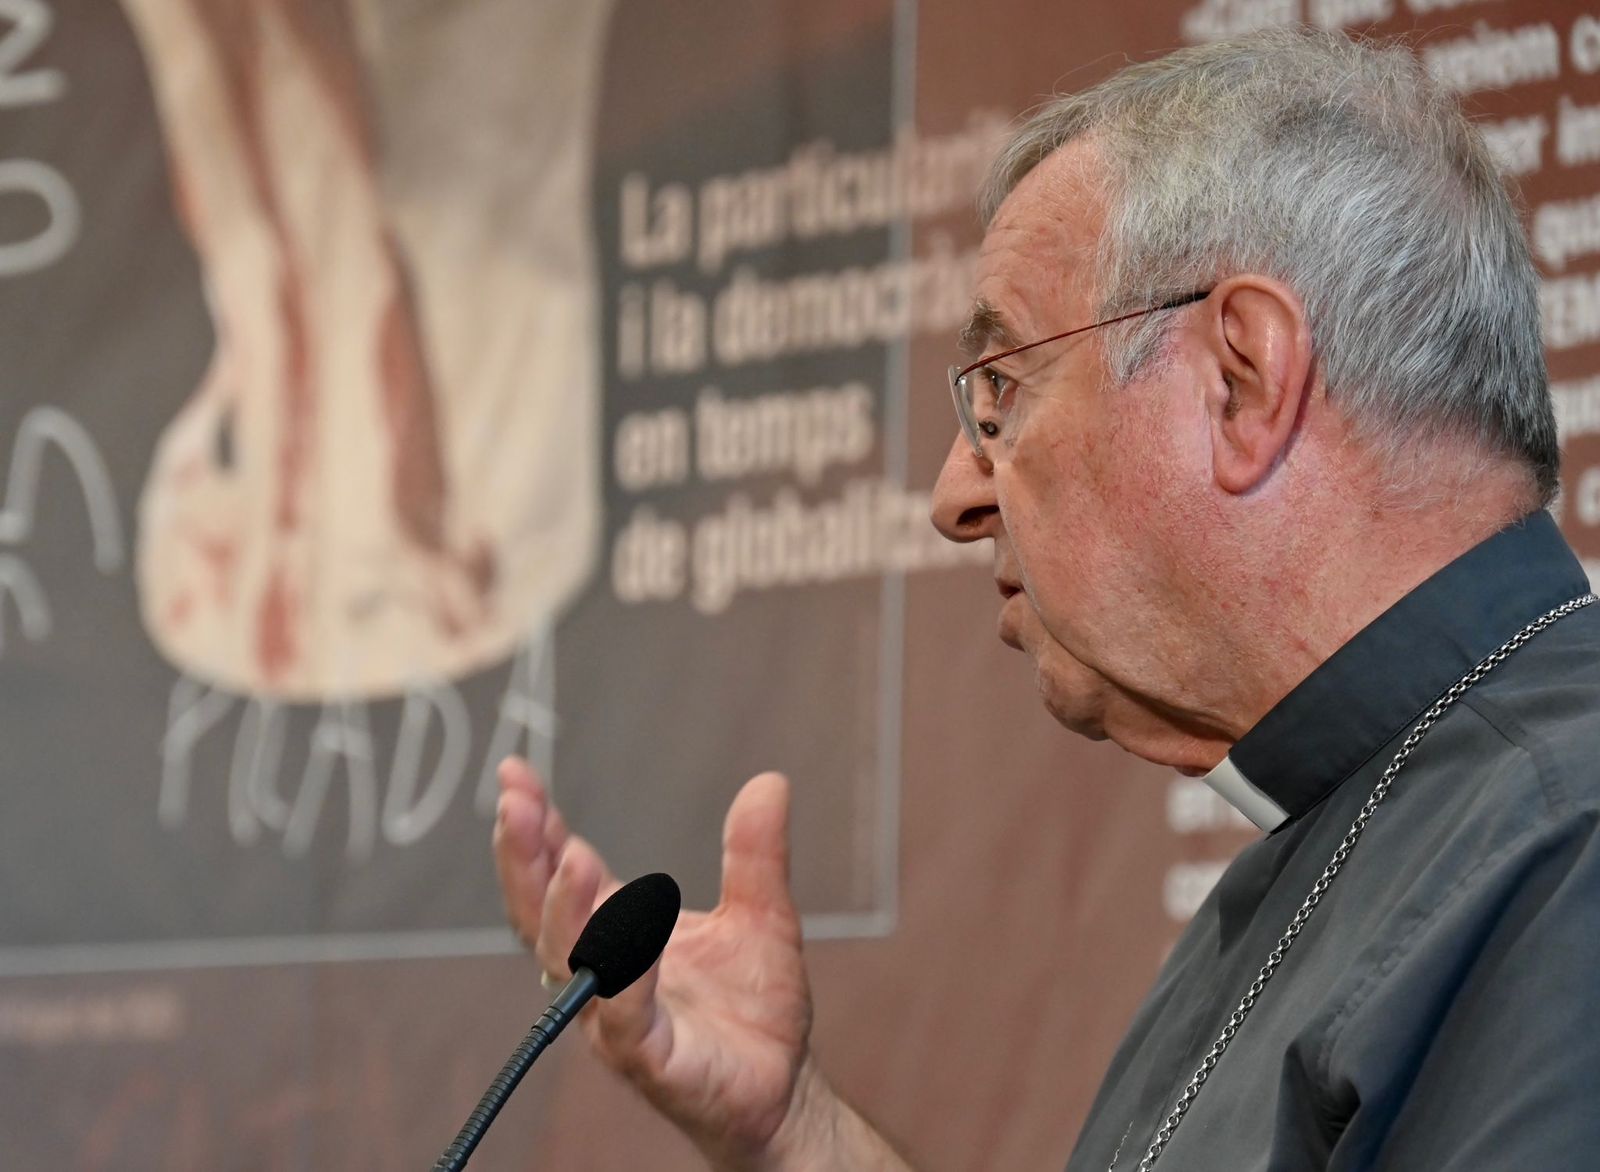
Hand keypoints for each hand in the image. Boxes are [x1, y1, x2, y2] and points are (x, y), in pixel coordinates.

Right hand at [493, 758, 819, 1168]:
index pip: (558, 873)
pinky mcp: (649, 1060)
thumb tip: (770, 782)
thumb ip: (755, 852)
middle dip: (524, 858)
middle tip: (516, 803)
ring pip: (570, 965)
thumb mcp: (762, 912)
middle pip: (539, 915)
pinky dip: (626, 971)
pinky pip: (625, 1016)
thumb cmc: (755, 1006)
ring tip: (571, 857)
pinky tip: (632, 929)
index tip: (514, 773)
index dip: (535, 826)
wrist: (784, 1087)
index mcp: (616, 932)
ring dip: (565, 910)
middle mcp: (600, 974)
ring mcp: (616, 1019)